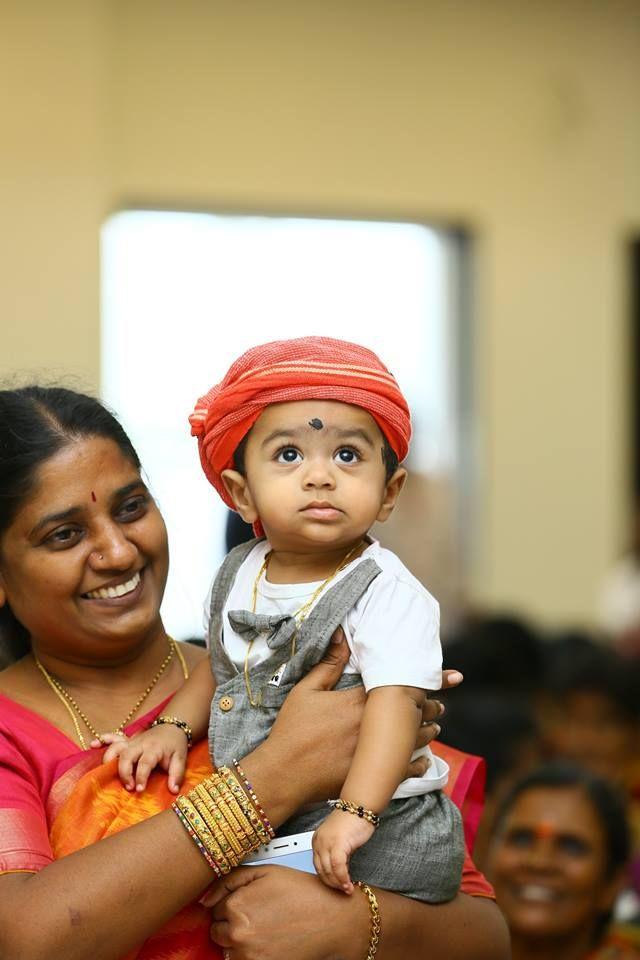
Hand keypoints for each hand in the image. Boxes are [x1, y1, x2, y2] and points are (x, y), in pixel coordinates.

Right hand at [96, 725, 188, 792]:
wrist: (172, 726)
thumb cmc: (175, 745)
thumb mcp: (181, 759)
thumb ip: (177, 775)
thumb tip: (173, 791)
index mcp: (154, 749)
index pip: (145, 763)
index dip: (141, 776)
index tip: (139, 790)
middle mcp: (140, 744)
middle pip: (127, 755)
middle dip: (124, 772)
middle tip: (128, 787)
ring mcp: (132, 741)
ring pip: (117, 747)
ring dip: (109, 758)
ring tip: (105, 772)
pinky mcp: (127, 741)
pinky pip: (113, 737)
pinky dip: (103, 739)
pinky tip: (93, 744)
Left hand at [203, 865, 367, 959]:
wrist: (331, 920)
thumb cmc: (300, 892)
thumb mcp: (265, 872)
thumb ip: (230, 880)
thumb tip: (205, 900)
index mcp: (237, 905)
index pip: (214, 909)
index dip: (230, 904)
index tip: (247, 904)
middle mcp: (238, 933)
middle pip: (218, 931)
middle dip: (231, 923)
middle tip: (257, 916)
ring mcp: (248, 955)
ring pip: (228, 949)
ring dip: (238, 941)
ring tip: (263, 929)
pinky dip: (249, 954)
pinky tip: (266, 942)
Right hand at [262, 631, 461, 807]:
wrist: (284, 774)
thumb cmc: (292, 730)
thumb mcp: (306, 691)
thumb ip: (329, 663)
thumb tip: (343, 634)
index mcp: (359, 702)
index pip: (401, 684)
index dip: (431, 680)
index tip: (456, 676)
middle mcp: (373, 726)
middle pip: (414, 713)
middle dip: (430, 707)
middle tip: (439, 703)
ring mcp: (374, 753)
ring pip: (413, 740)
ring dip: (427, 731)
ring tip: (434, 725)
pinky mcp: (371, 775)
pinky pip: (405, 771)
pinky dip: (417, 764)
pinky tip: (423, 760)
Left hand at [312, 809, 373, 893]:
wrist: (360, 806)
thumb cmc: (353, 821)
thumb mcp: (340, 840)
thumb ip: (337, 854)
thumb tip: (340, 872)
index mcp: (317, 840)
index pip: (318, 866)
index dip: (327, 879)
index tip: (336, 886)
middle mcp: (319, 841)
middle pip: (321, 870)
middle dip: (332, 884)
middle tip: (343, 891)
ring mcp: (327, 842)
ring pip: (328, 870)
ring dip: (338, 883)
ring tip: (347, 889)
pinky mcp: (338, 843)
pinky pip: (337, 866)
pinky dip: (343, 877)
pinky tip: (349, 883)